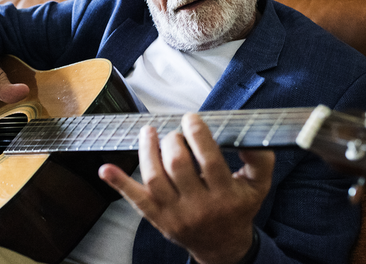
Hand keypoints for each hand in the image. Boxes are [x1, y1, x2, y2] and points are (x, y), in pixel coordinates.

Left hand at [99, 113, 274, 263]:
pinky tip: (105, 169)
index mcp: (225, 195)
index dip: (197, 134)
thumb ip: (260, 160)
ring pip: (155, 179)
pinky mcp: (158, 218)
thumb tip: (248, 135)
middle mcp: (199, 206)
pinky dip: (119, 183)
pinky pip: (136, 200)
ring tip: (149, 132)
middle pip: (178, 166)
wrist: (222, 246)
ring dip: (147, 151)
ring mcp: (175, 214)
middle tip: (175, 133)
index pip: (209, 160)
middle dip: (173, 141)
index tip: (192, 118)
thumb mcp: (258, 186)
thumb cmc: (238, 208)